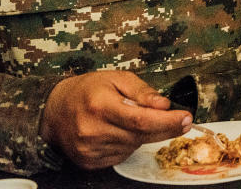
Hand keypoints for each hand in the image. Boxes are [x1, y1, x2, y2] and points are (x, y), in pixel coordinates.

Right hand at [40, 70, 191, 168]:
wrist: (54, 110)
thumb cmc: (88, 90)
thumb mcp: (116, 78)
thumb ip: (142, 91)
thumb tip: (164, 105)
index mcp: (100, 106)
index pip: (141, 120)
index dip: (168, 121)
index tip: (187, 118)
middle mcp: (93, 131)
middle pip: (141, 135)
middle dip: (165, 128)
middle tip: (181, 120)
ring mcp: (89, 149)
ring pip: (134, 146)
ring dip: (144, 135)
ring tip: (135, 119)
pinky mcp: (89, 162)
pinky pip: (122, 155)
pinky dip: (129, 143)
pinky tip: (121, 131)